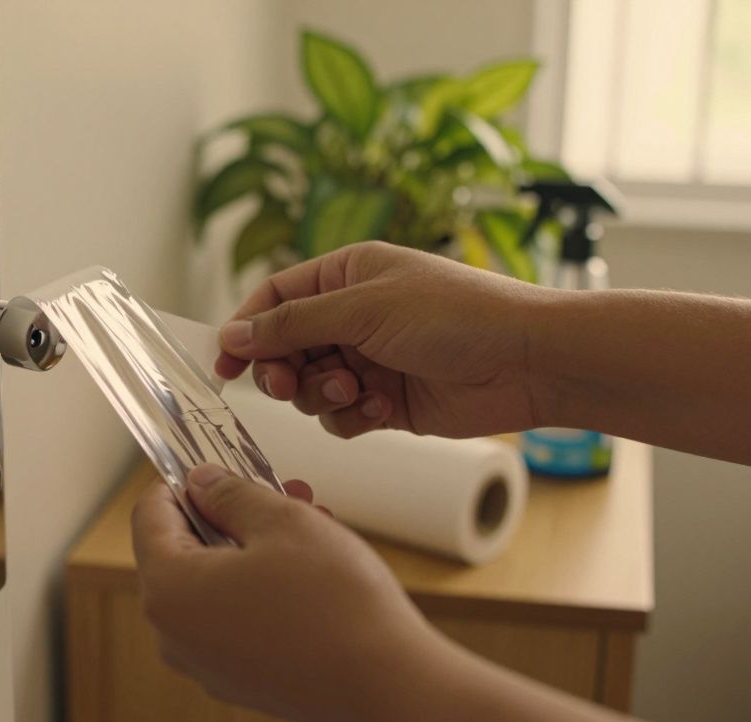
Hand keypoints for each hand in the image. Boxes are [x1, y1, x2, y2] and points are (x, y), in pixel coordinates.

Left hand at [131, 465, 447, 721]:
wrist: (390, 687)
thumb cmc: (336, 604)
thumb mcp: (282, 521)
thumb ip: (230, 494)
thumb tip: (201, 483)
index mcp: (169, 591)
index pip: (149, 515)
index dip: (181, 481)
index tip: (214, 464)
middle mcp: (175, 636)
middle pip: (183, 551)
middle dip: (229, 513)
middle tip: (279, 489)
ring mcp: (207, 664)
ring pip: (215, 584)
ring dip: (252, 546)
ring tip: (309, 521)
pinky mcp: (241, 680)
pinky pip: (235, 619)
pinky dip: (261, 586)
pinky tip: (309, 568)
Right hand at [215, 241, 547, 437]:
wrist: (525, 362)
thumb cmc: (455, 315)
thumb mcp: (363, 308)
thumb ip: (293, 324)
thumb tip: (234, 332)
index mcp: (346, 275)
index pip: (275, 299)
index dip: (246, 330)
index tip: (224, 363)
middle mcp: (353, 315)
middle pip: (285, 348)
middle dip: (283, 370)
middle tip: (286, 384)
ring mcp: (369, 360)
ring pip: (309, 388)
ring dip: (322, 395)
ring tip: (355, 390)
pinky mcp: (386, 402)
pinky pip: (340, 417)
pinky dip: (350, 417)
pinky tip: (378, 410)